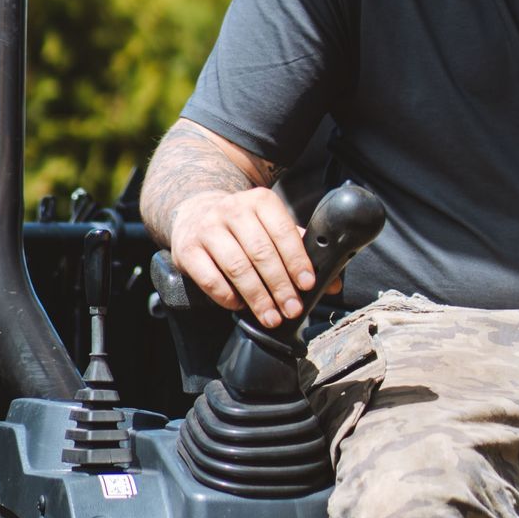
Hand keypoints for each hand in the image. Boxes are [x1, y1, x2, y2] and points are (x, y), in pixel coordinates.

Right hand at [169, 183, 315, 328]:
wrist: (195, 213)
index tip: (307, 284)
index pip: (283, 231)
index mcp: (260, 201)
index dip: (297, 260)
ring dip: (257, 297)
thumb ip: (299, 250)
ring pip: (237, 267)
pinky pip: (210, 279)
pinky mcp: (186, 250)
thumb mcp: (270, 226)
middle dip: (280, 285)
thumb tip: (332, 283)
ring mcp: (207, 229)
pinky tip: (240, 305)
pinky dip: (228, 297)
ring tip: (271, 316)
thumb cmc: (243, 226)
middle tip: (293, 308)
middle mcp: (232, 210)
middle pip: (261, 252)